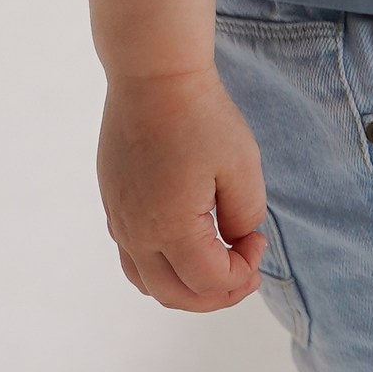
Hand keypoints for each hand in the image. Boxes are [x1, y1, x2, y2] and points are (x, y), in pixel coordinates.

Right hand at [98, 64, 268, 310]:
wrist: (153, 75)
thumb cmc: (201, 115)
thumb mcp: (242, 166)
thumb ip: (245, 215)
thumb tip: (238, 241)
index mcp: (169, 227)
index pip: (209, 282)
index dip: (243, 273)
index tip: (259, 240)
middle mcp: (136, 232)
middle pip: (174, 295)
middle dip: (216, 294)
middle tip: (245, 269)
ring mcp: (119, 219)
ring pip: (146, 282)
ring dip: (186, 286)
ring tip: (217, 263)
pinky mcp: (112, 203)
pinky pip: (132, 256)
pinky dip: (162, 265)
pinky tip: (188, 241)